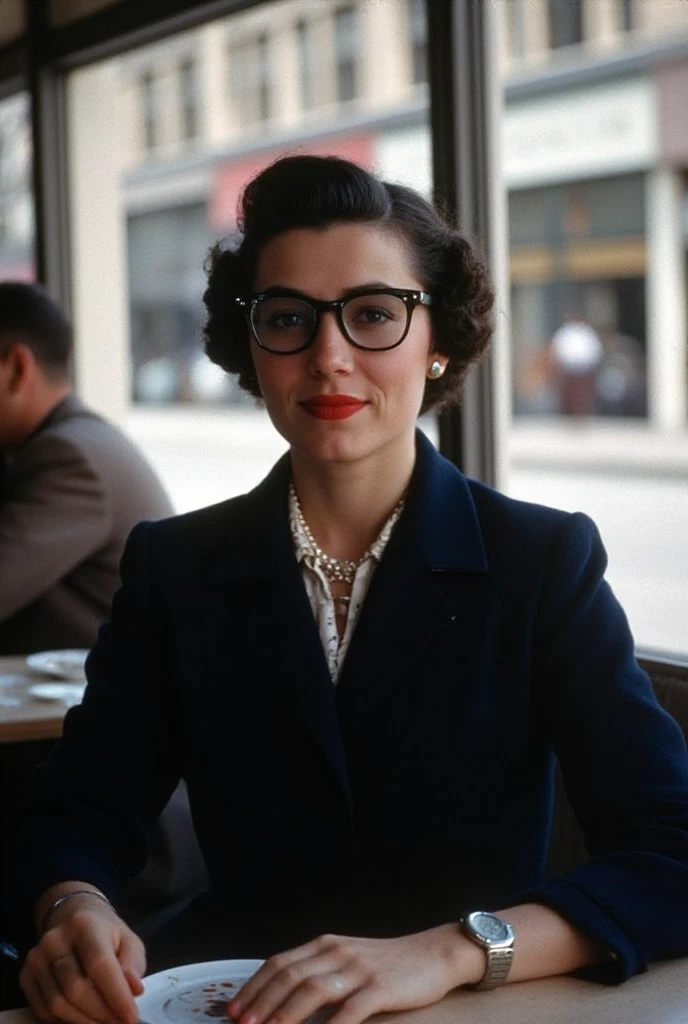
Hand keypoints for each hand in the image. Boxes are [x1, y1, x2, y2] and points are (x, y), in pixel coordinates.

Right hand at [19, 897, 145, 1023]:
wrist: (72, 917)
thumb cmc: (106, 934)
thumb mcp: (128, 942)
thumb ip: (132, 965)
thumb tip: (134, 990)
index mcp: (85, 924)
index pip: (99, 964)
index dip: (116, 996)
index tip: (131, 1018)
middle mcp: (55, 939)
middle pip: (75, 989)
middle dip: (100, 1013)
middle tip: (118, 1022)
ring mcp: (36, 958)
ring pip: (57, 1004)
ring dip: (84, 1020)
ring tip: (103, 1020)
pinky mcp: (25, 975)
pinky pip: (43, 1010)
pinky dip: (65, 1020)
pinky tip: (82, 1015)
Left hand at [226, 924, 477, 1023]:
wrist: (433, 954)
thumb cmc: (387, 964)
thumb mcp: (347, 960)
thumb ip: (318, 973)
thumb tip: (280, 1000)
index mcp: (326, 944)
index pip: (280, 963)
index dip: (254, 987)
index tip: (234, 1009)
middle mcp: (338, 952)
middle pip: (290, 975)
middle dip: (261, 1002)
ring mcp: (359, 969)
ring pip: (313, 990)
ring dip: (285, 1014)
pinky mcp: (381, 988)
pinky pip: (350, 1009)